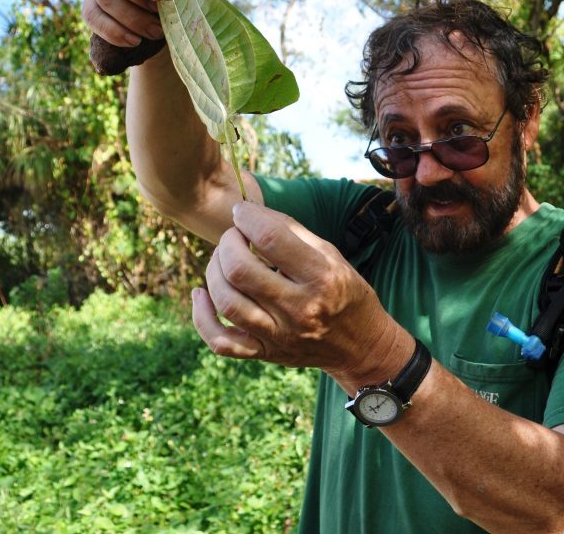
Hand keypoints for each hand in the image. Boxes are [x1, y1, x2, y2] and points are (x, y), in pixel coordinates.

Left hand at [192, 202, 406, 380]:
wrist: (361, 346)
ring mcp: (280, 335)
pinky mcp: (266, 354)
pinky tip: (202, 294)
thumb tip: (249, 214)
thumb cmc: (345, 292)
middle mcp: (299, 309)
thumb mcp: (332, 256)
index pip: (271, 239)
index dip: (248, 217)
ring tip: (222, 259)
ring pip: (226, 301)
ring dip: (213, 271)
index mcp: (321, 277)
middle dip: (227, 242)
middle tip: (234, 236)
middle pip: (240, 269)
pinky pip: (220, 341)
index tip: (242, 211)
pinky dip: (202, 317)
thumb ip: (293, 234)